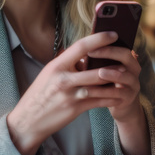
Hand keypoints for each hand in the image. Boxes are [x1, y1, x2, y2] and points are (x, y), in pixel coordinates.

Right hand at [7, 31, 127, 154]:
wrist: (28, 120)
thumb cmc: (40, 94)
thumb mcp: (49, 74)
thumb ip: (67, 65)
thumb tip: (86, 57)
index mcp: (57, 65)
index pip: (81, 46)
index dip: (99, 39)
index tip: (113, 34)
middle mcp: (63, 78)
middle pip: (95, 69)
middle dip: (113, 65)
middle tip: (126, 60)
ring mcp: (70, 94)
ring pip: (99, 86)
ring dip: (115, 82)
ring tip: (125, 77)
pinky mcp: (75, 108)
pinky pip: (98, 101)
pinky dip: (110, 98)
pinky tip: (119, 96)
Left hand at [80, 42, 143, 123]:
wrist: (120, 107)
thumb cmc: (107, 85)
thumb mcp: (103, 71)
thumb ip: (97, 62)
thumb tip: (79, 50)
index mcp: (127, 60)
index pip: (120, 45)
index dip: (107, 44)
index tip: (91, 42)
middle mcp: (134, 70)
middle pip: (126, 56)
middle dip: (109, 53)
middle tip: (91, 52)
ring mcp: (133, 85)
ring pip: (124, 76)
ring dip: (110, 73)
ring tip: (97, 72)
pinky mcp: (128, 99)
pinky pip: (117, 94)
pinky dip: (104, 92)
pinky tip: (90, 90)